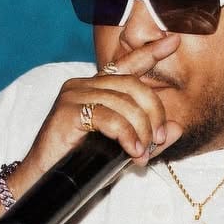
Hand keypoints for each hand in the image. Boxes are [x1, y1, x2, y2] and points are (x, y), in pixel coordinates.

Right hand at [9, 35, 184, 195]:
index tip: (174, 42)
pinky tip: (131, 150)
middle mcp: (84, 84)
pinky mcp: (67, 111)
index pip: (126, 64)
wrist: (44, 181)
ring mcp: (74, 95)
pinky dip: (126, 134)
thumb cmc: (82, 164)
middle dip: (153, 113)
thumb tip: (178, 128)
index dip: (150, 52)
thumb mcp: (124, 148)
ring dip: (141, 129)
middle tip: (159, 139)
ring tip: (142, 153)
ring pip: (124, 102)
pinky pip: (108, 117)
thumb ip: (150, 137)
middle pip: (133, 84)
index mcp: (97, 88)